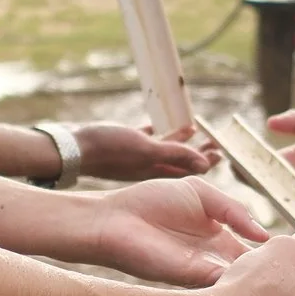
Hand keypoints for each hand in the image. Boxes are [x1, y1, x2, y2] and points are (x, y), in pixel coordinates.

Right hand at [72, 122, 212, 181]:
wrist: (73, 149)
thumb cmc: (110, 149)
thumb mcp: (147, 151)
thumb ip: (176, 156)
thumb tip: (206, 164)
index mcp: (156, 170)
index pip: (190, 168)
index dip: (206, 161)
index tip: (221, 152)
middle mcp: (147, 166)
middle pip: (180, 160)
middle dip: (197, 151)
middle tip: (214, 141)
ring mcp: (134, 157)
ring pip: (163, 149)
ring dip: (179, 140)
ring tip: (193, 128)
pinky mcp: (121, 146)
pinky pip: (143, 140)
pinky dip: (155, 134)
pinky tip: (157, 126)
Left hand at [89, 178, 266, 286]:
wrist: (116, 217)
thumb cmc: (152, 201)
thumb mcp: (202, 193)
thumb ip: (235, 209)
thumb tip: (262, 233)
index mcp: (219, 236)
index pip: (256, 248)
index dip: (277, 250)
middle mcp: (215, 257)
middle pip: (254, 269)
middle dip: (277, 271)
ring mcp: (205, 269)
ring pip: (243, 279)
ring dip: (263, 279)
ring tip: (292, 280)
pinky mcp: (192, 277)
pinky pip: (225, 281)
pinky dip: (243, 280)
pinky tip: (261, 275)